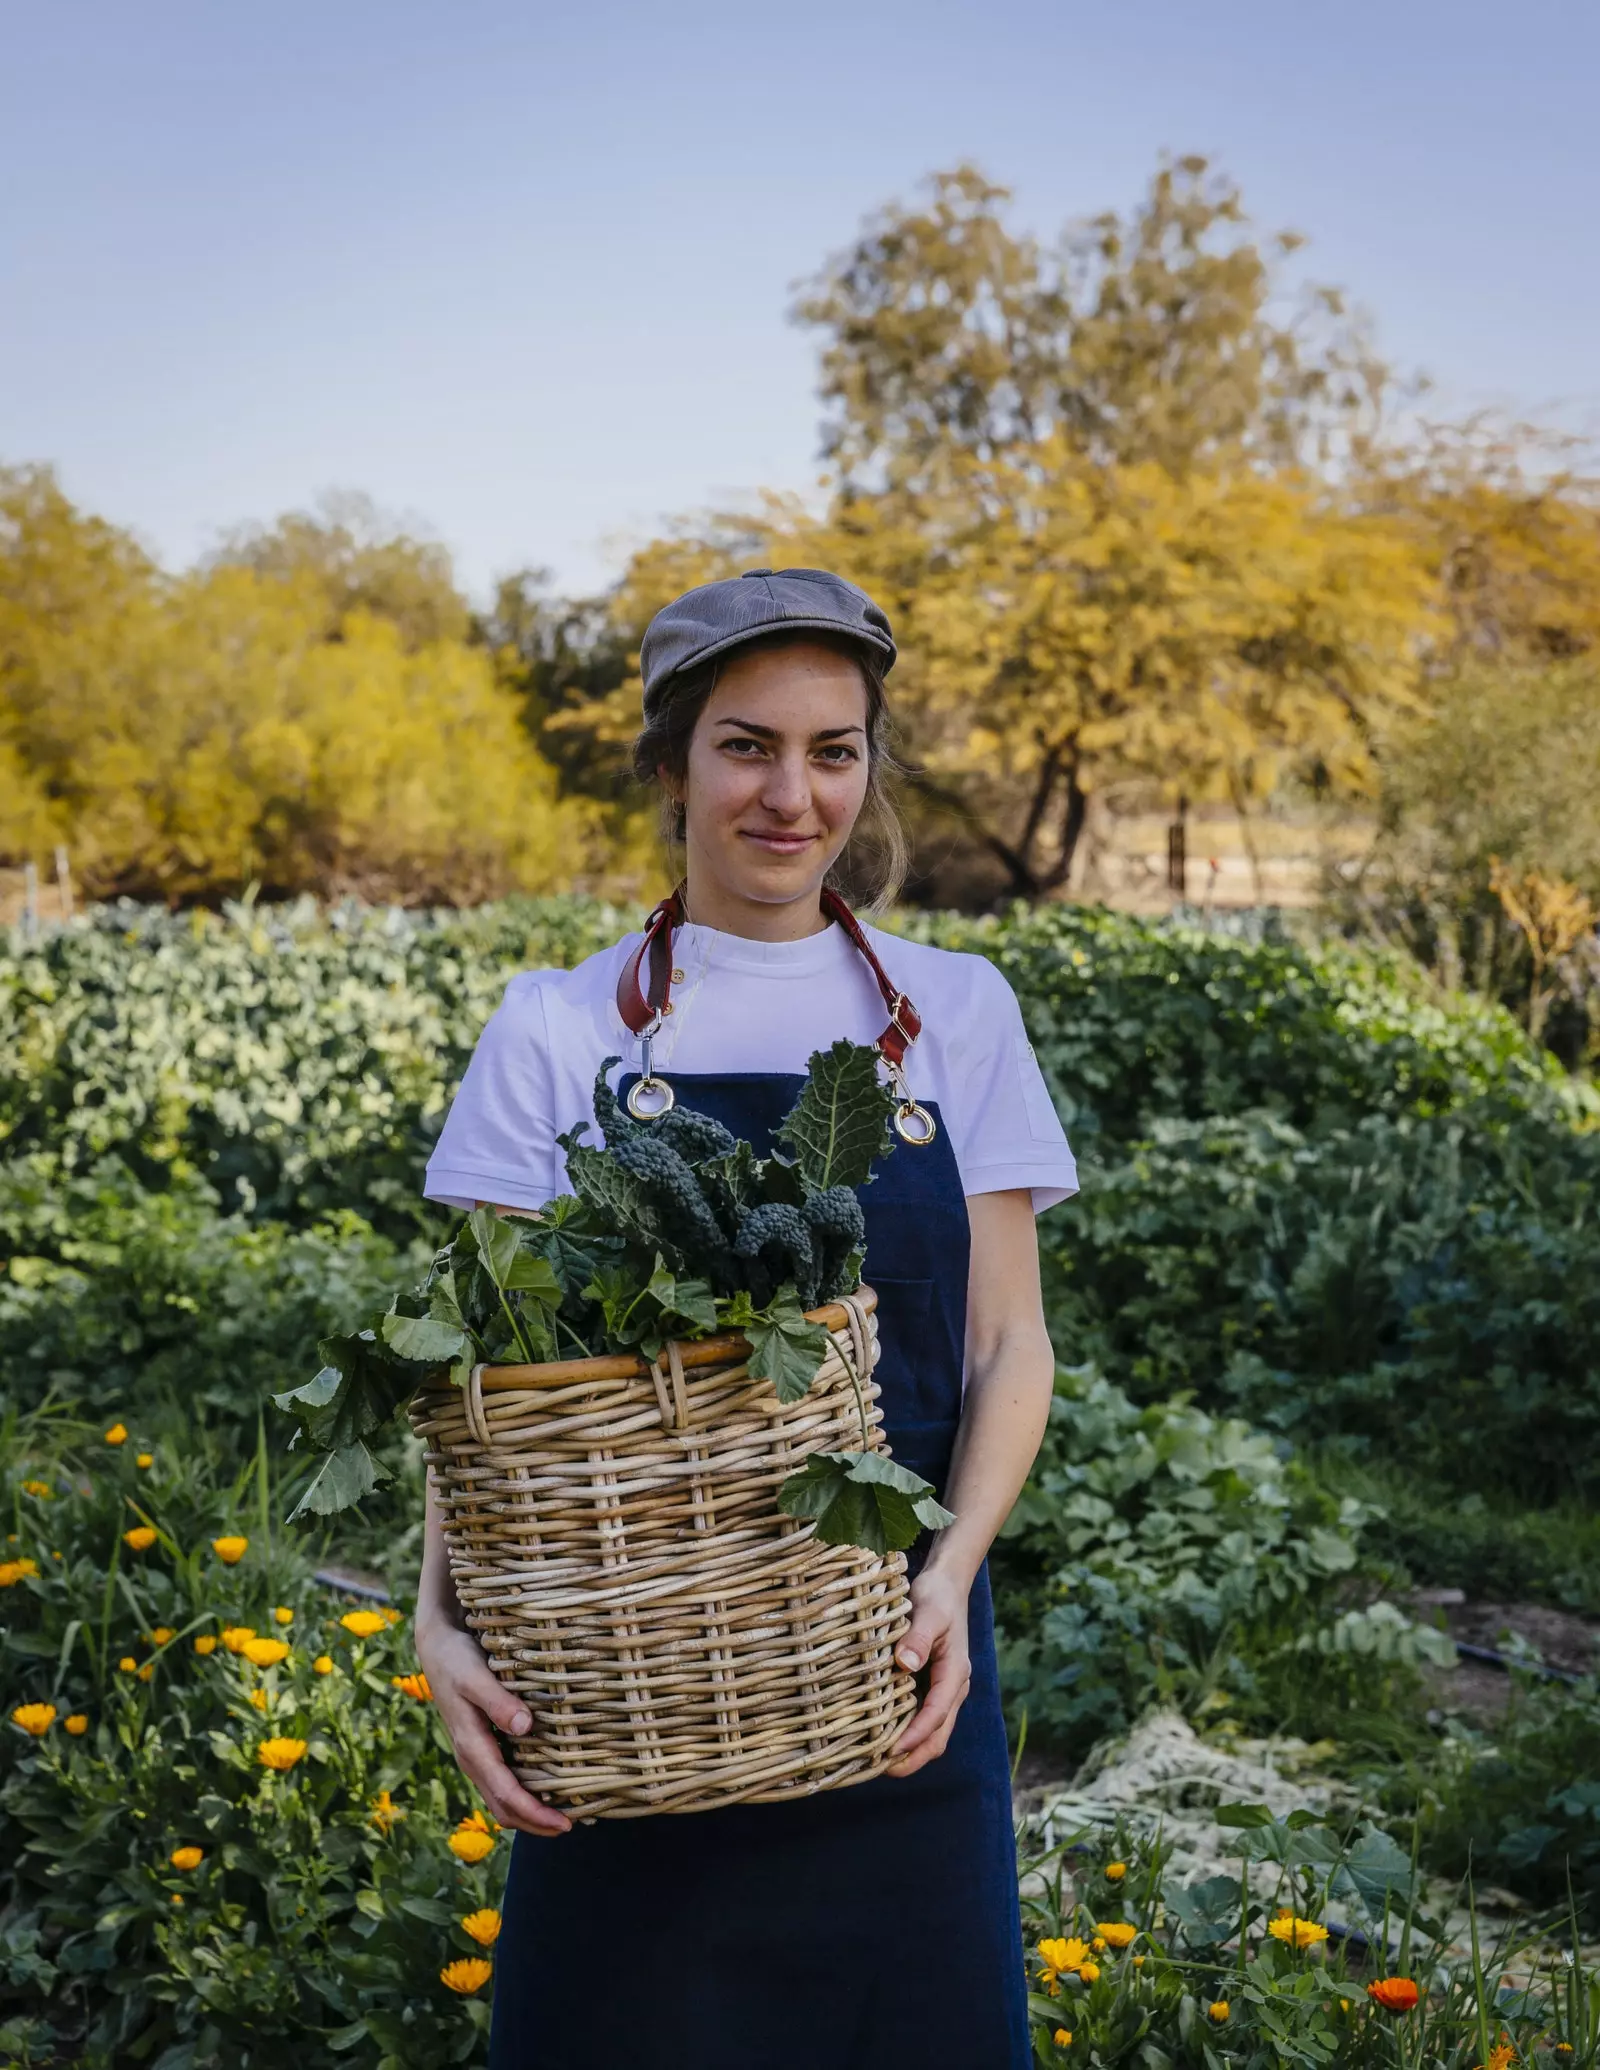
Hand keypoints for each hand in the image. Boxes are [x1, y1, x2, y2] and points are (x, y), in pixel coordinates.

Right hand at [415, 1619, 571, 1836]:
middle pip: (503, 1808)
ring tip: (563, 1812)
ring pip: (501, 1798)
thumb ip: (498, 1702)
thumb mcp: (475, 1676)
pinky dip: (523, 1794)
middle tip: (572, 1826)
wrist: (435, 1647)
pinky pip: (502, 1781)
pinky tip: (546, 1784)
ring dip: (529, 1812)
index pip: (506, 1795)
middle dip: (535, 1823)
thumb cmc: (457, 1660)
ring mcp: (476, 1755)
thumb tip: (525, 1727)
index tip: (565, 1824)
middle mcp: (472, 1759)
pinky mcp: (481, 1746)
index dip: (535, 1814)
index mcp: (472, 1748)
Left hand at [885, 1566, 971, 1777]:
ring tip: (878, 1762)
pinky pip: (923, 1718)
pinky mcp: (933, 1685)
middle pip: (938, 1735)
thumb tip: (906, 1664)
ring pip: (932, 1732)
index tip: (891, 1750)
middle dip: (914, 1756)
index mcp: (955, 1672)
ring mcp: (944, 1689)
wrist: (948, 1584)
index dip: (915, 1736)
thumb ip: (919, 1638)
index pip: (936, 1714)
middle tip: (882, 1769)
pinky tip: (883, 1734)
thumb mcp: (929, 1611)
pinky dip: (908, 1733)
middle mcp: (953, 1687)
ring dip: (911, 1750)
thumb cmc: (938, 1596)